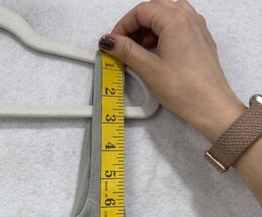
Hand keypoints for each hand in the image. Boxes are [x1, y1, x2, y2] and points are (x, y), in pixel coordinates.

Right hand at [98, 0, 245, 141]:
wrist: (210, 104)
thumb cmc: (183, 88)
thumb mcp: (148, 69)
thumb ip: (126, 51)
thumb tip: (108, 41)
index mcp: (175, 19)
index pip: (142, 10)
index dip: (123, 25)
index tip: (113, 43)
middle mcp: (188, 17)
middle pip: (155, 8)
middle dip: (135, 24)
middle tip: (123, 44)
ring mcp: (197, 26)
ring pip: (168, 14)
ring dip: (150, 27)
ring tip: (139, 48)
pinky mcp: (200, 38)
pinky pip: (179, 24)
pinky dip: (163, 32)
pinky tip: (156, 52)